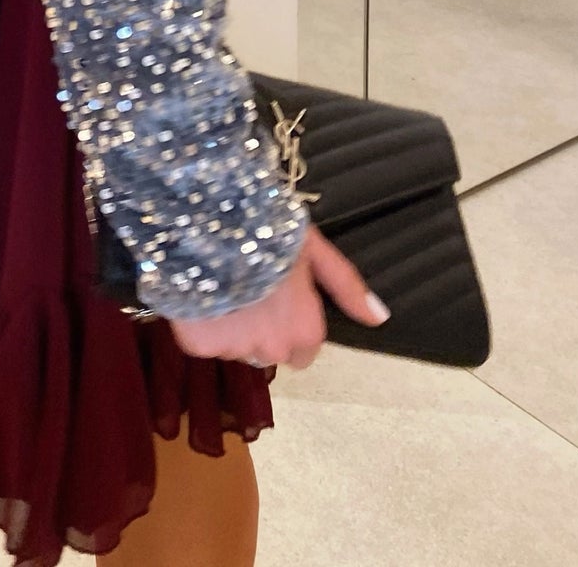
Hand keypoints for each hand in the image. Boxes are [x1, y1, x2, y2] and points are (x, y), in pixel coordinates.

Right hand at [166, 227, 388, 370]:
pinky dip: (201, 324)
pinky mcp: (198, 345)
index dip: (290, 325)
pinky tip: (200, 291)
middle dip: (259, 328)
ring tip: (222, 284)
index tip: (276, 300)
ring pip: (234, 347)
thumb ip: (345, 285)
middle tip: (248, 287)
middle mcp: (273, 349)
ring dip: (229, 326)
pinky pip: (202, 342)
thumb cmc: (269, 231)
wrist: (211, 224)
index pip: (303, 352)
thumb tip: (379, 317)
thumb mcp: (314, 249)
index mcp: (304, 330)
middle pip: (268, 351)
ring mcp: (233, 349)